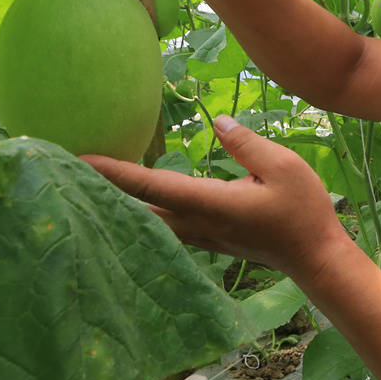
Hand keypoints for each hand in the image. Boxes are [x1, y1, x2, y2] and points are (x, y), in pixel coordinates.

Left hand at [82, 115, 350, 279]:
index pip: (151, 185)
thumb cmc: (303, 211)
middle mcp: (196, 223)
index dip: (114, 172)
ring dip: (118, 203)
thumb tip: (218, 122)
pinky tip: (129, 203)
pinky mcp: (206, 240)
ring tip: (88, 182)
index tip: (79, 159)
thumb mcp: (283, 166)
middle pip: (137, 208)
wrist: (315, 257)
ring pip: (146, 220)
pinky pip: (161, 226)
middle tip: (65, 170)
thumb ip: (246, 144)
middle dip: (102, 190)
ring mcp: (199, 236)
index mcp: (209, 203)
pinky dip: (140, 212)